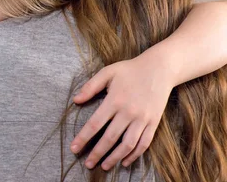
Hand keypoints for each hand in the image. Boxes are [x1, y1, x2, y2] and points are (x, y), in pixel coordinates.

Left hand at [70, 53, 175, 169]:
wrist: (160, 69)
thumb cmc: (130, 70)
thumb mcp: (107, 72)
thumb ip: (90, 87)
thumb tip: (75, 100)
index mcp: (114, 100)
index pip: (95, 124)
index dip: (83, 138)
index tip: (74, 149)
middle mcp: (128, 112)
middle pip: (110, 138)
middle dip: (97, 153)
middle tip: (87, 164)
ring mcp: (142, 119)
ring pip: (127, 145)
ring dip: (115, 158)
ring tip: (104, 166)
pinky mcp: (154, 123)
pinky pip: (144, 143)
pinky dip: (134, 155)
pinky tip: (125, 161)